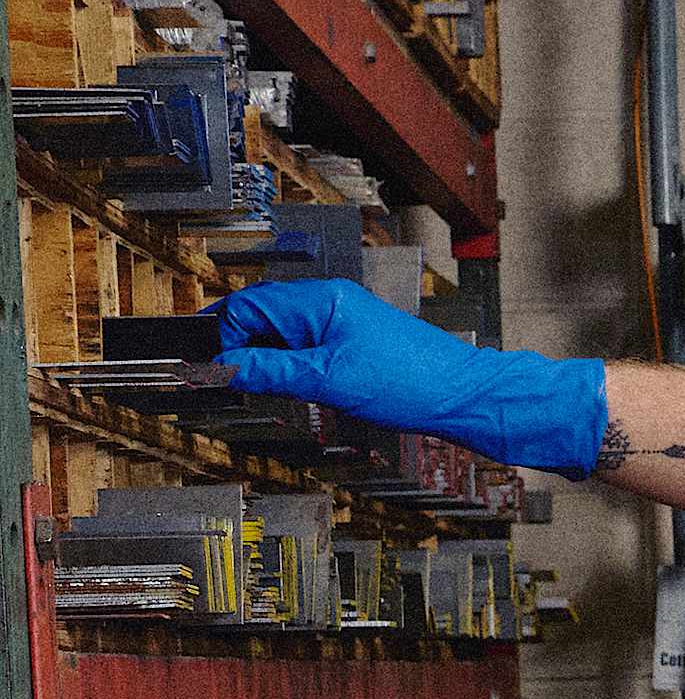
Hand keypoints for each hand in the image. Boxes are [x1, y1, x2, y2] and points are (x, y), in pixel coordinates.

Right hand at [218, 280, 609, 475]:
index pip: (249, 306)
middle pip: (263, 318)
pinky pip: (309, 348)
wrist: (465, 398)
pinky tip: (292, 387)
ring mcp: (345, 323)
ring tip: (255, 386)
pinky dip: (292, 366)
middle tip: (219, 378)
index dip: (223, 335)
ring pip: (285, 335)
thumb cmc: (411, 383)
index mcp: (321, 301)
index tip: (205, 365)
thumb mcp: (328, 380)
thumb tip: (223, 366)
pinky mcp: (357, 344)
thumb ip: (271, 370)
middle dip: (239, 345)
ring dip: (265, 358)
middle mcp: (331, 304)